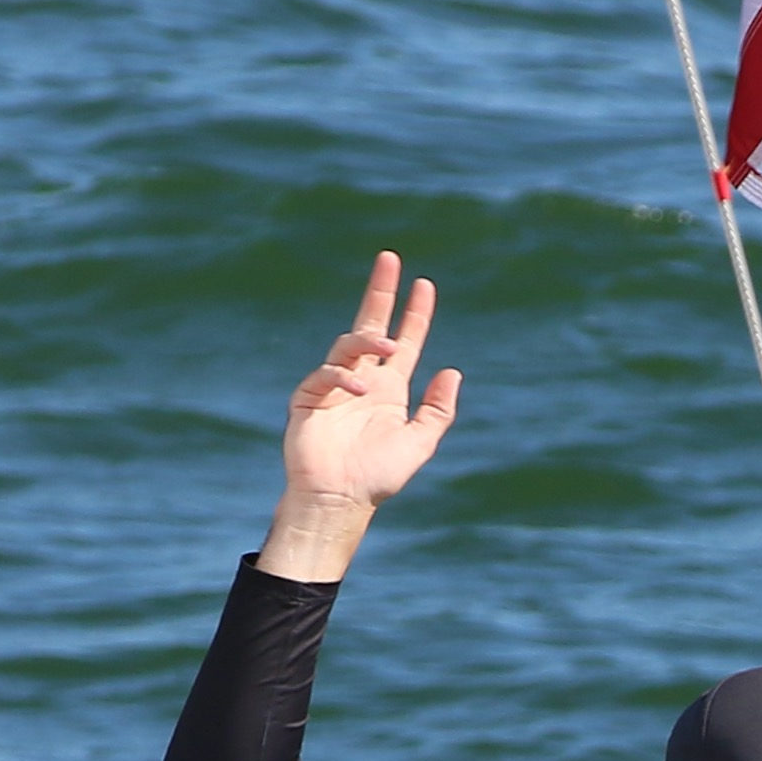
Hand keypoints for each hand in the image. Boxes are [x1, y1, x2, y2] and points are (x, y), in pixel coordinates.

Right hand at [260, 253, 462, 580]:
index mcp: (389, 389)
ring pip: (349, 345)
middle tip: (390, 259)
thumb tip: (452, 372)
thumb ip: (437, 411)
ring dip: (370, 341)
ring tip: (389, 345)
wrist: (340, 501)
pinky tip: (360, 389)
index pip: (406, 342)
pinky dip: (344, 377)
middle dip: (380, 293)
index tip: (424, 285)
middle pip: (371, 325)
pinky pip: (326, 375)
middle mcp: (362, 381)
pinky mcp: (309, 399)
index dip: (415, 314)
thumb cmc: (377, 478)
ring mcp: (334, 387)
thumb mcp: (419, 444)